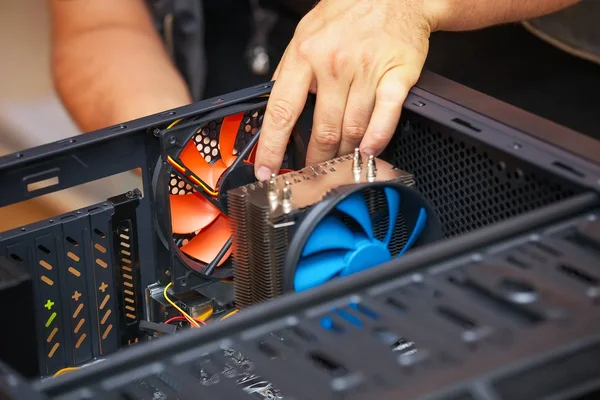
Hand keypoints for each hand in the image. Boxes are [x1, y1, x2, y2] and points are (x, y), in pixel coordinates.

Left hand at [254, 0, 435, 179]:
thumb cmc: (348, 13)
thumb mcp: (305, 34)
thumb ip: (289, 71)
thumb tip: (272, 108)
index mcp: (305, 54)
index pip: (281, 111)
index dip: (271, 146)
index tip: (266, 169)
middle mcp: (334, 63)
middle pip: (321, 129)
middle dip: (315, 159)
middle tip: (313, 171)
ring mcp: (367, 69)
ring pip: (352, 129)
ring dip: (345, 152)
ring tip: (341, 161)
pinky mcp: (397, 74)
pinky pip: (385, 117)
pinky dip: (376, 140)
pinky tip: (369, 151)